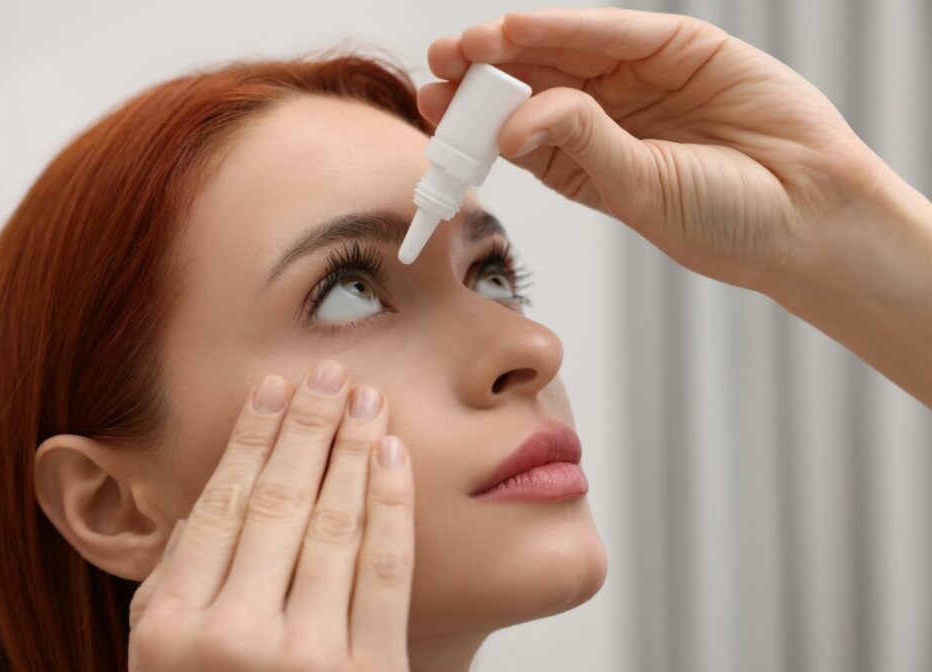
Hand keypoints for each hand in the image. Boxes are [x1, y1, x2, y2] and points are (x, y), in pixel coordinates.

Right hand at [128, 360, 413, 670]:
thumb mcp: (159, 666)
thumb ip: (167, 593)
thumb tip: (193, 515)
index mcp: (173, 629)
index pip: (220, 507)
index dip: (251, 439)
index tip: (272, 389)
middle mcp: (235, 636)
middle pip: (279, 503)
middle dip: (308, 426)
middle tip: (328, 373)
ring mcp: (306, 658)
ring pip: (334, 526)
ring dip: (353, 449)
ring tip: (366, 399)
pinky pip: (384, 574)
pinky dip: (391, 506)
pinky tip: (393, 457)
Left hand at [418, 7, 893, 295]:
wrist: (809, 214)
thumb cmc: (724, 223)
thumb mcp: (638, 192)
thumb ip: (579, 147)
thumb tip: (513, 120)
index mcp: (582, 162)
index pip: (513, 128)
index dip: (471, 116)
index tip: (429, 107)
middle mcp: (605, 117)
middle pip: (530, 83)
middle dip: (481, 72)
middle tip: (439, 65)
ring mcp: (640, 81)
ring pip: (566, 53)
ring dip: (515, 45)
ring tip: (468, 46)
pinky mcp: (681, 48)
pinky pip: (617, 34)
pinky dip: (570, 28)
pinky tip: (523, 29)